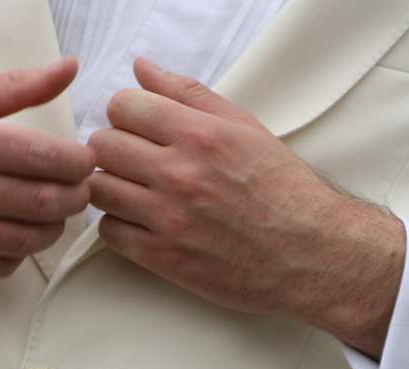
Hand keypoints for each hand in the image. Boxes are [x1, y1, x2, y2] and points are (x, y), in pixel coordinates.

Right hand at [0, 58, 94, 279]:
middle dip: (75, 198)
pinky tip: (13, 231)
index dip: (79, 164)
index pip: (44, 159)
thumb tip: (67, 69)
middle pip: (43, 204)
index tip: (84, 161)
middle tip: (78, 189)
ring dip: (52, 228)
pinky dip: (17, 253)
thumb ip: (14, 88)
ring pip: (25, 241)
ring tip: (50, 211)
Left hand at [89, 58, 405, 356]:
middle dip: (115, 148)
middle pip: (102, 146)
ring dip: (113, 186)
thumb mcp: (244, 128)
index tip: (140, 126)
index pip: (122, 106)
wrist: (309, 252)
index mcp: (200, 135)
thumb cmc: (282, 189)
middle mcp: (180, 174)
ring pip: (99, 189)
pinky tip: (145, 221)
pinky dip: (120, 225)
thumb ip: (188, 94)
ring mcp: (169, 218)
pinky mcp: (164, 257)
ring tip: (139, 191)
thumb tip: (142, 69)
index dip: (127, 113)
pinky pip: (109, 232)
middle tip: (137, 159)